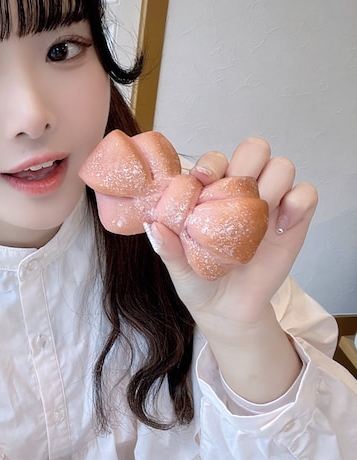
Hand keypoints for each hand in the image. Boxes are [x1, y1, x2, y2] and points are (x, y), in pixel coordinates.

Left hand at [148, 136, 317, 331]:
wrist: (227, 309)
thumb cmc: (198, 280)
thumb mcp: (177, 267)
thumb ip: (167, 248)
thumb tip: (155, 227)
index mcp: (210, 192)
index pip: (217, 158)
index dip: (213, 162)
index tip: (203, 180)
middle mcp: (241, 191)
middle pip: (255, 150)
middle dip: (248, 161)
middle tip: (238, 190)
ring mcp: (269, 204)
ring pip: (282, 166)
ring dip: (273, 182)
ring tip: (259, 212)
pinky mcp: (293, 222)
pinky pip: (306, 195)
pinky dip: (298, 203)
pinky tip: (280, 227)